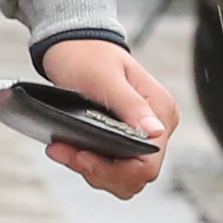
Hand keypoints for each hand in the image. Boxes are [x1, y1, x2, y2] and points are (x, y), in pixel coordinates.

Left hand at [35, 32, 177, 199]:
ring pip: (123, 177)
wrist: (74, 45)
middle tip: (65, 153)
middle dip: (99, 172)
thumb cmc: (89, 55)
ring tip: (62, 150)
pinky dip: (89, 164)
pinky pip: (112, 166)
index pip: (148, 163)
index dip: (114, 169)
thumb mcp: (105, 78)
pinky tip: (68, 149)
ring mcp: (142, 135)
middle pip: (135, 176)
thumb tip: (155, 131)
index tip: (82, 155)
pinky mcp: (126, 139)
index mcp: (161, 112)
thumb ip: (130, 105)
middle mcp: (158, 127)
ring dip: (91, 170)